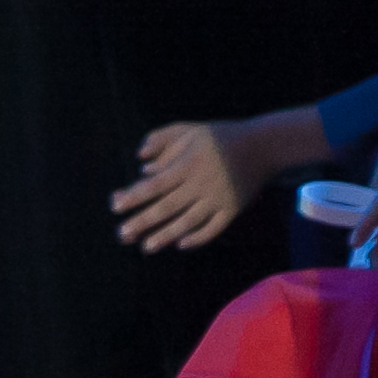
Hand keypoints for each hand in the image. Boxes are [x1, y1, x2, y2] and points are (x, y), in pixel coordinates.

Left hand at [113, 120, 261, 253]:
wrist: (263, 146)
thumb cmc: (219, 136)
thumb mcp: (187, 129)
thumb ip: (160, 140)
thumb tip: (140, 163)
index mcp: (187, 164)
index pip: (155, 185)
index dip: (134, 196)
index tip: (115, 206)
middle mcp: (201, 184)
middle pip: (167, 207)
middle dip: (143, 222)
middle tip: (122, 235)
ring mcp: (218, 199)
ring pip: (188, 221)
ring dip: (166, 235)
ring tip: (146, 247)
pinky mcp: (233, 209)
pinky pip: (214, 228)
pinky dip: (198, 237)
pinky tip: (181, 244)